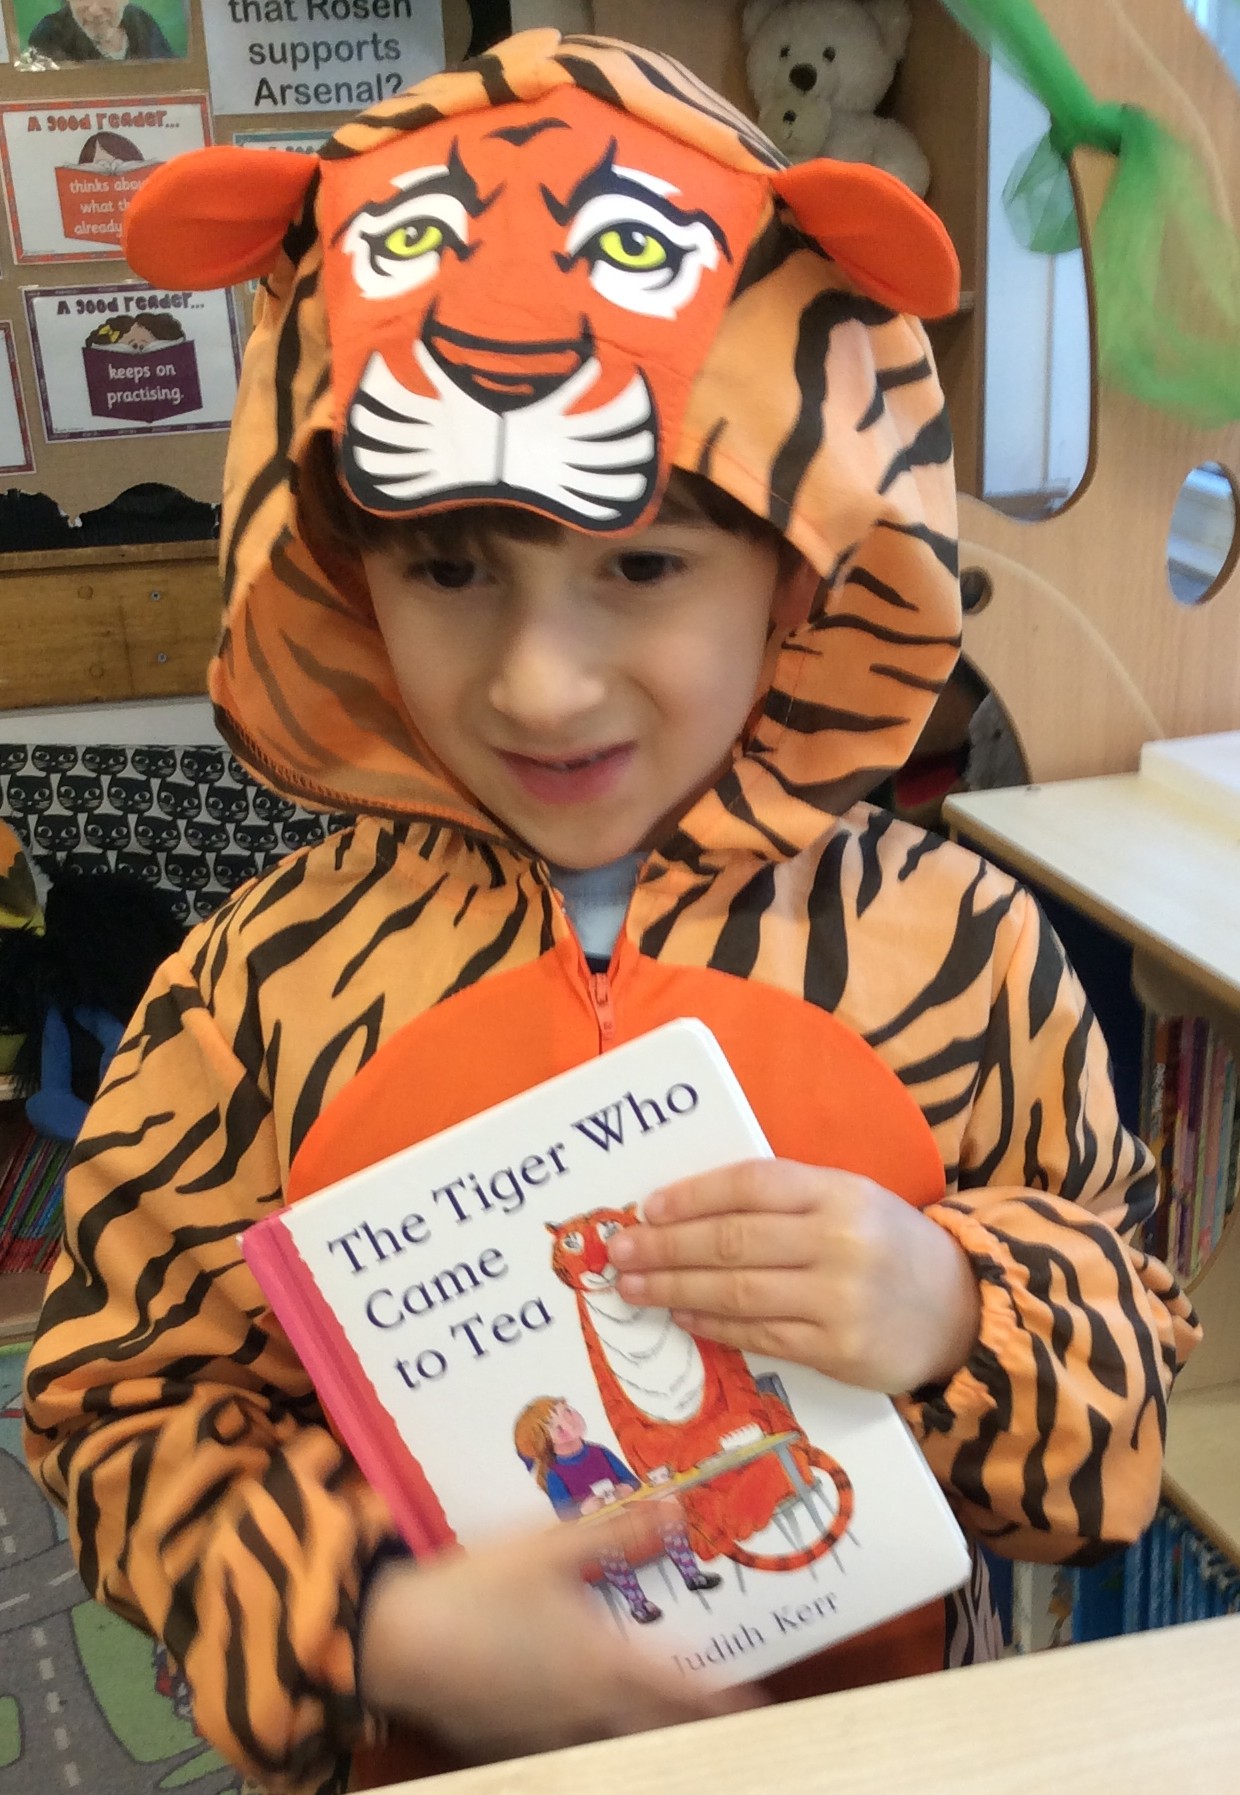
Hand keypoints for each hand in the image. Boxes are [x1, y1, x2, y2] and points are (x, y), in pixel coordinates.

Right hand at [358, 1505, 757, 1761]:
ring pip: (605, 1738)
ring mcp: (542, 1732)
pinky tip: (573, 1713)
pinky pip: (560, 1742)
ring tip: (651, 1715)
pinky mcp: (504, 1742)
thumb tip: (675, 1507)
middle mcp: (582, 1710)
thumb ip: (615, 1532)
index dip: (717, 1699)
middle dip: (682, 1722)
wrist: (395, 1644)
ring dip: (633, 1729)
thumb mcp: (549, 1548)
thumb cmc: (477, 1590)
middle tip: (710, 1713)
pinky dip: (581, 1730)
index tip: (753, 1708)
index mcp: (601, 1665)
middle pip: (649, 1727)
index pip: (676, 1689)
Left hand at [609, 1160, 979, 1394]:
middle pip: (733, 1240)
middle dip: (666, 1246)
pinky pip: (759, 1335)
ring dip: (674, 1288)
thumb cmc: (887, 1246)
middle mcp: (838, 1241)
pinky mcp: (837, 1351)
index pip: (751, 1184)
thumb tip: (690, 1211)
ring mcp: (838, 1299)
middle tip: (619, 1251)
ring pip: (737, 1291)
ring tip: (634, 1286)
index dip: (692, 1196)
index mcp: (839, 1191)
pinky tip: (681, 1315)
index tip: (647, 1207)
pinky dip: (713, 1325)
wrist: (961, 1310)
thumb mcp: (849, 1200)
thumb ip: (785, 1200)